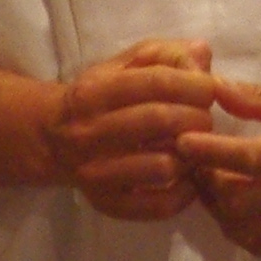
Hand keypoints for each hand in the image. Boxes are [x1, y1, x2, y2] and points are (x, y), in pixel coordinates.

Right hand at [46, 38, 219, 221]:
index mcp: (95, 91)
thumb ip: (163, 55)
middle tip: (204, 118)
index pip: (156, 82)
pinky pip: (158, 206)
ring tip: (193, 147)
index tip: (208, 89)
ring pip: (162, 167)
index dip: (194, 84)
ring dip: (191, 156)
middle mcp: (90, 133)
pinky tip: (188, 177)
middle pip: (160, 121)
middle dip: (197, 117)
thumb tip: (202, 55)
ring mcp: (96, 173)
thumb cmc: (99, 96)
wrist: (51, 139)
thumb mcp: (122, 65)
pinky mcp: (108, 204)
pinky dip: (185, 193)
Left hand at [174, 78, 260, 257]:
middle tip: (196, 158)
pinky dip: (239, 229)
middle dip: (207, 180)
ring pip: (246, 229)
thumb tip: (218, 90)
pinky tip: (237, 204)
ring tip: (214, 179)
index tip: (181, 138)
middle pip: (239, 201)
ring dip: (219, 207)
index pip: (249, 159)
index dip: (208, 152)